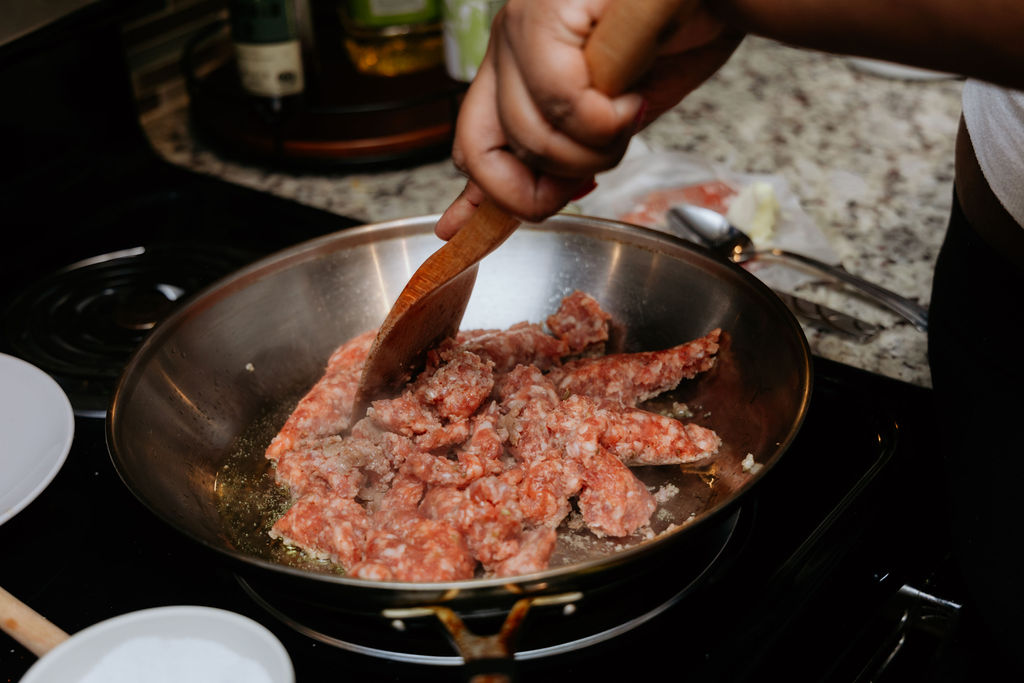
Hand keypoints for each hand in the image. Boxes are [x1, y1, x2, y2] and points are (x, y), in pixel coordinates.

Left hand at [436, 0, 742, 239]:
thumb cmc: (684, 36)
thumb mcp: (616, 116)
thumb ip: (566, 156)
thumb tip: (521, 208)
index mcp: (516, 63)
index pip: (471, 143)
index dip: (481, 195)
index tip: (472, 229)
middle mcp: (507, 39)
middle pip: (480, 153)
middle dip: (545, 187)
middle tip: (597, 166)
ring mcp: (522, 21)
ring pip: (529, 134)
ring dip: (594, 149)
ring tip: (630, 113)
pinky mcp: (547, 10)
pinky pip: (562, 103)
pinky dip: (607, 119)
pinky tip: (633, 96)